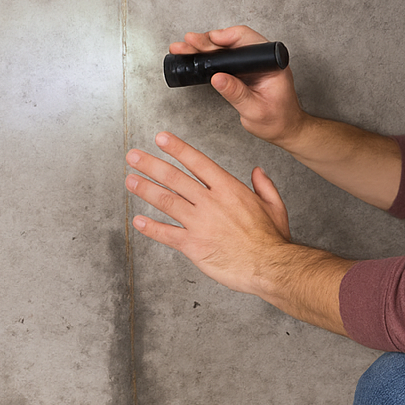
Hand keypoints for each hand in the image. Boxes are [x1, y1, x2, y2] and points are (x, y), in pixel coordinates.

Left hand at [126, 132, 291, 294]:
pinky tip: (138, 221)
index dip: (177, 148)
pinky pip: (167, 234)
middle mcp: (210, 202)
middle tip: (133, 156)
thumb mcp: (274, 205)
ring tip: (130, 180)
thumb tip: (257, 171)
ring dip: (145, 189)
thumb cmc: (272, 240)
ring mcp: (199, 223)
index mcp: (229, 189)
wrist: (269, 266)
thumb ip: (264, 185)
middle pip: (175, 178)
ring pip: (167, 201)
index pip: (198, 162)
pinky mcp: (193, 245)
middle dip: (151, 165)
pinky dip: (150, 228)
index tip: (161, 139)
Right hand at [169, 25, 305, 146]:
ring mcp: (252, 63)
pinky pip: (224, 59)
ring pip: (225, 48)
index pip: (248, 40)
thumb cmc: (277, 121)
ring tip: (184, 48)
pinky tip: (193, 57)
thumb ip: (237, 93)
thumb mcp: (255, 110)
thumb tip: (217, 78)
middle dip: (208, 41)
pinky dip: (208, 57)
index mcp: (272, 63)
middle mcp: (262, 59)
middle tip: (188, 42)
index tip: (209, 40)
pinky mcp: (243, 70)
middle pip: (233, 41)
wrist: (285, 129)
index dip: (226, 37)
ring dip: (205, 47)